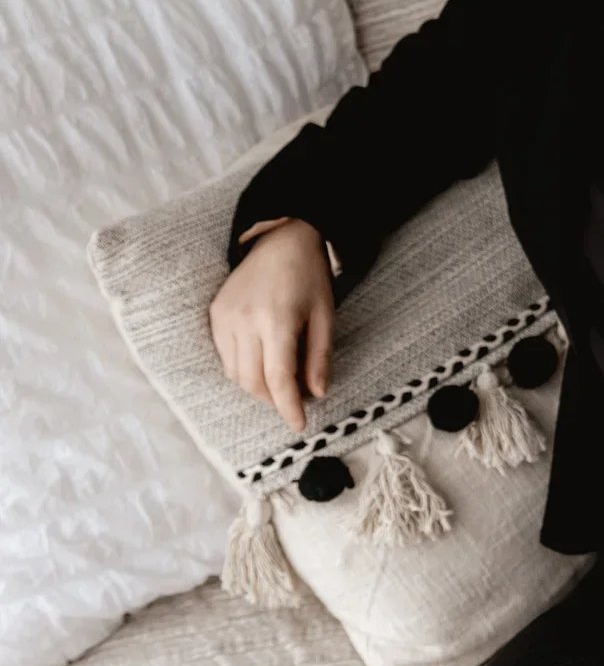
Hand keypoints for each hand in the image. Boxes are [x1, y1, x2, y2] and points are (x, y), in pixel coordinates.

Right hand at [208, 218, 334, 433]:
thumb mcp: (325, 316)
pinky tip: (261, 363)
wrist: (281, 239)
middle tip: (296, 399)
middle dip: (274, 400)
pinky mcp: (215, 314)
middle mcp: (244, 320)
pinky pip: (225, 357)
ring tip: (281, 381)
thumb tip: (316, 394)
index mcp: (276, 320)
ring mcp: (225, 317)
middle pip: (253, 382)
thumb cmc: (309, 277)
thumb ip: (320, 357)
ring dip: (257, 387)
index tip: (299, 425)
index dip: (289, 408)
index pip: (278, 379)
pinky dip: (243, 370)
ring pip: (235, 375)